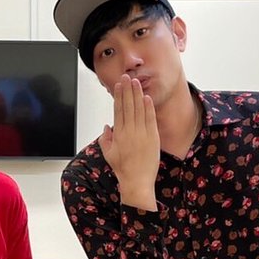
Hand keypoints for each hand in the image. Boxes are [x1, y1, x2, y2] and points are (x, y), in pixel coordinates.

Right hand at [100, 75, 159, 210]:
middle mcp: (129, 131)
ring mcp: (141, 133)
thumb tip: (106, 127)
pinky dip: (148, 107)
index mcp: (118, 134)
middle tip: (127, 77)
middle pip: (128, 106)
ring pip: (139, 109)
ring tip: (136, 82)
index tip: (118, 85)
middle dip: (127, 90)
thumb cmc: (123, 169)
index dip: (118, 95)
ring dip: (137, 94)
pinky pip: (150, 118)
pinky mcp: (152, 137)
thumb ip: (106, 139)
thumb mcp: (109, 154)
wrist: (137, 181)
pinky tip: (146, 97)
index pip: (118, 109)